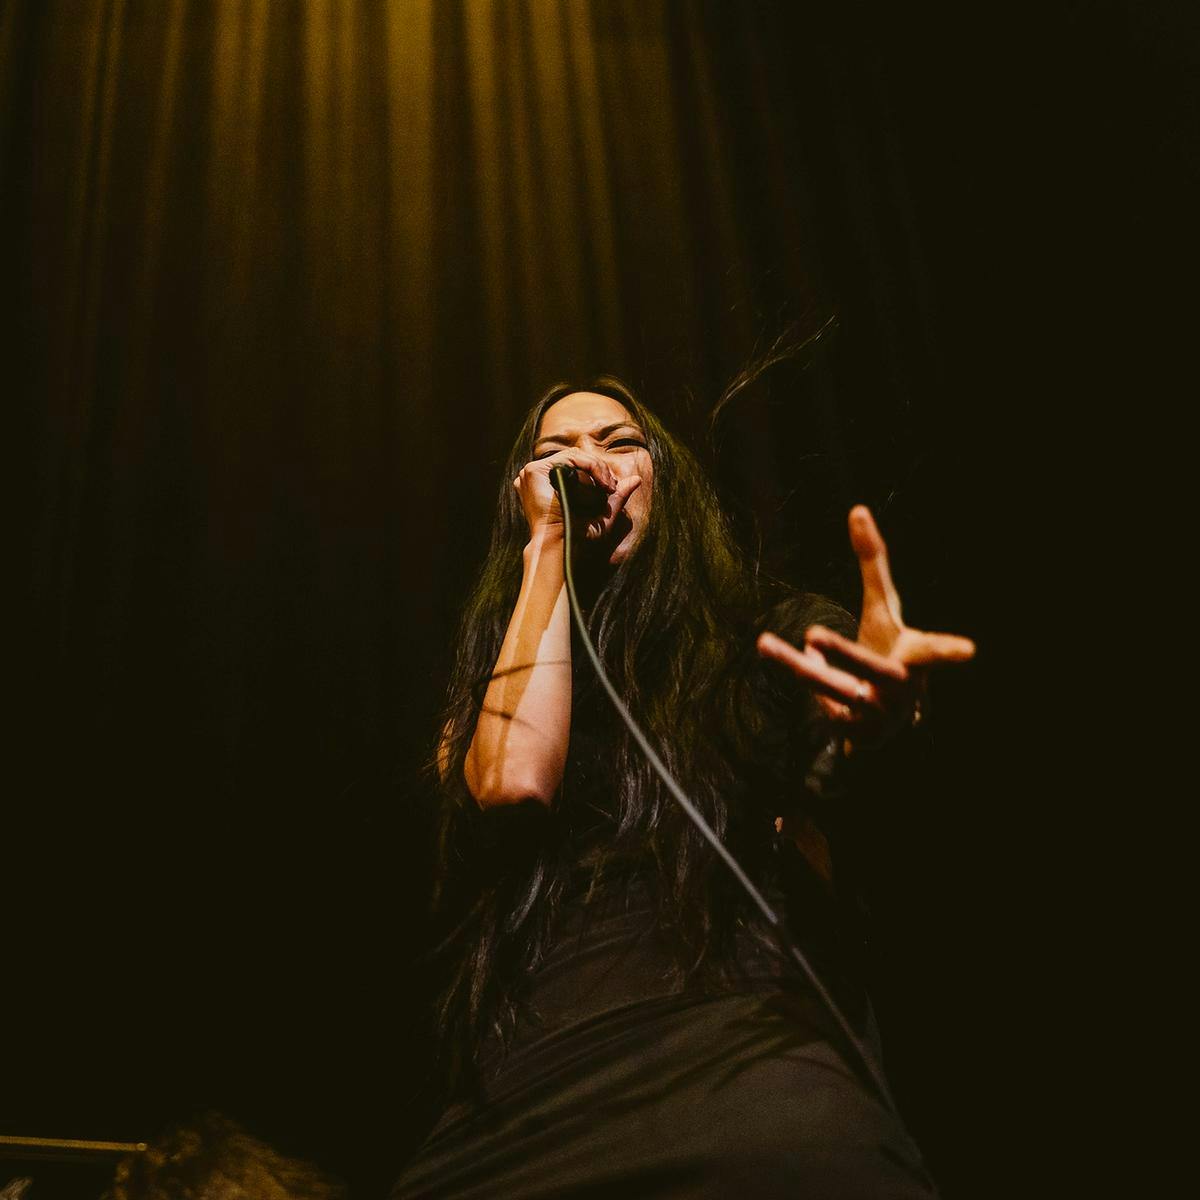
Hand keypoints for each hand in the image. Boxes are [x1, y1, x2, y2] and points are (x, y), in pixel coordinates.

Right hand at [514, 450, 642, 544]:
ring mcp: (534, 473)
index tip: (612, 488)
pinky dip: (589, 466)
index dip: (597, 471)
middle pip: (575, 456)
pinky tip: (599, 485)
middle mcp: (541, 477)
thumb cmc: (579, 536)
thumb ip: (617, 496)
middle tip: (611, 487)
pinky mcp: (534, 472)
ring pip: (574, 455)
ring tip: (607, 487)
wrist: (565, 544)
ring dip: (597, 468)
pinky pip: (568, 458)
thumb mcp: (603, 514)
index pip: (576, 464)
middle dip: (599, 468)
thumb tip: (636, 479)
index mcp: (550, 484)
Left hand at [756, 505, 974, 748]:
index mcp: (914, 655)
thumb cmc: (889, 648)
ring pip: (832, 689)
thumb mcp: (883, 607)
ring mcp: (877, 713)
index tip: (969, 651)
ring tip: (765, 643)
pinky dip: (804, 677)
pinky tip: (794, 660)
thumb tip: (857, 509)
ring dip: (799, 669)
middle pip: (872, 669)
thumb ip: (873, 563)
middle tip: (812, 632)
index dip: (948, 650)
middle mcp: (901, 687)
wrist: (888, 716)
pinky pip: (821, 705)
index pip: (933, 650)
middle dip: (843, 652)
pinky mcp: (854, 732)